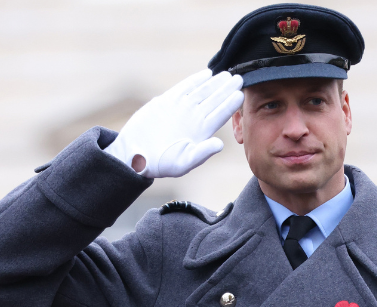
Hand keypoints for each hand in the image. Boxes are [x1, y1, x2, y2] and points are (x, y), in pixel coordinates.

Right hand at [104, 69, 243, 177]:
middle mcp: (194, 119)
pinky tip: (206, 74)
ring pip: (202, 92)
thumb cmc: (160, 163)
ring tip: (227, 74)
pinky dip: (195, 81)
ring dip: (214, 83)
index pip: (220, 115)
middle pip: (214, 100)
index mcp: (201, 132)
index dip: (230, 104)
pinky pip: (184, 88)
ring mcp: (181, 109)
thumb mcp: (183, 162)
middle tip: (240, 78)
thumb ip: (202, 153)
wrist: (135, 154)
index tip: (241, 93)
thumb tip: (220, 145)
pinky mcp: (166, 102)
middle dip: (227, 89)